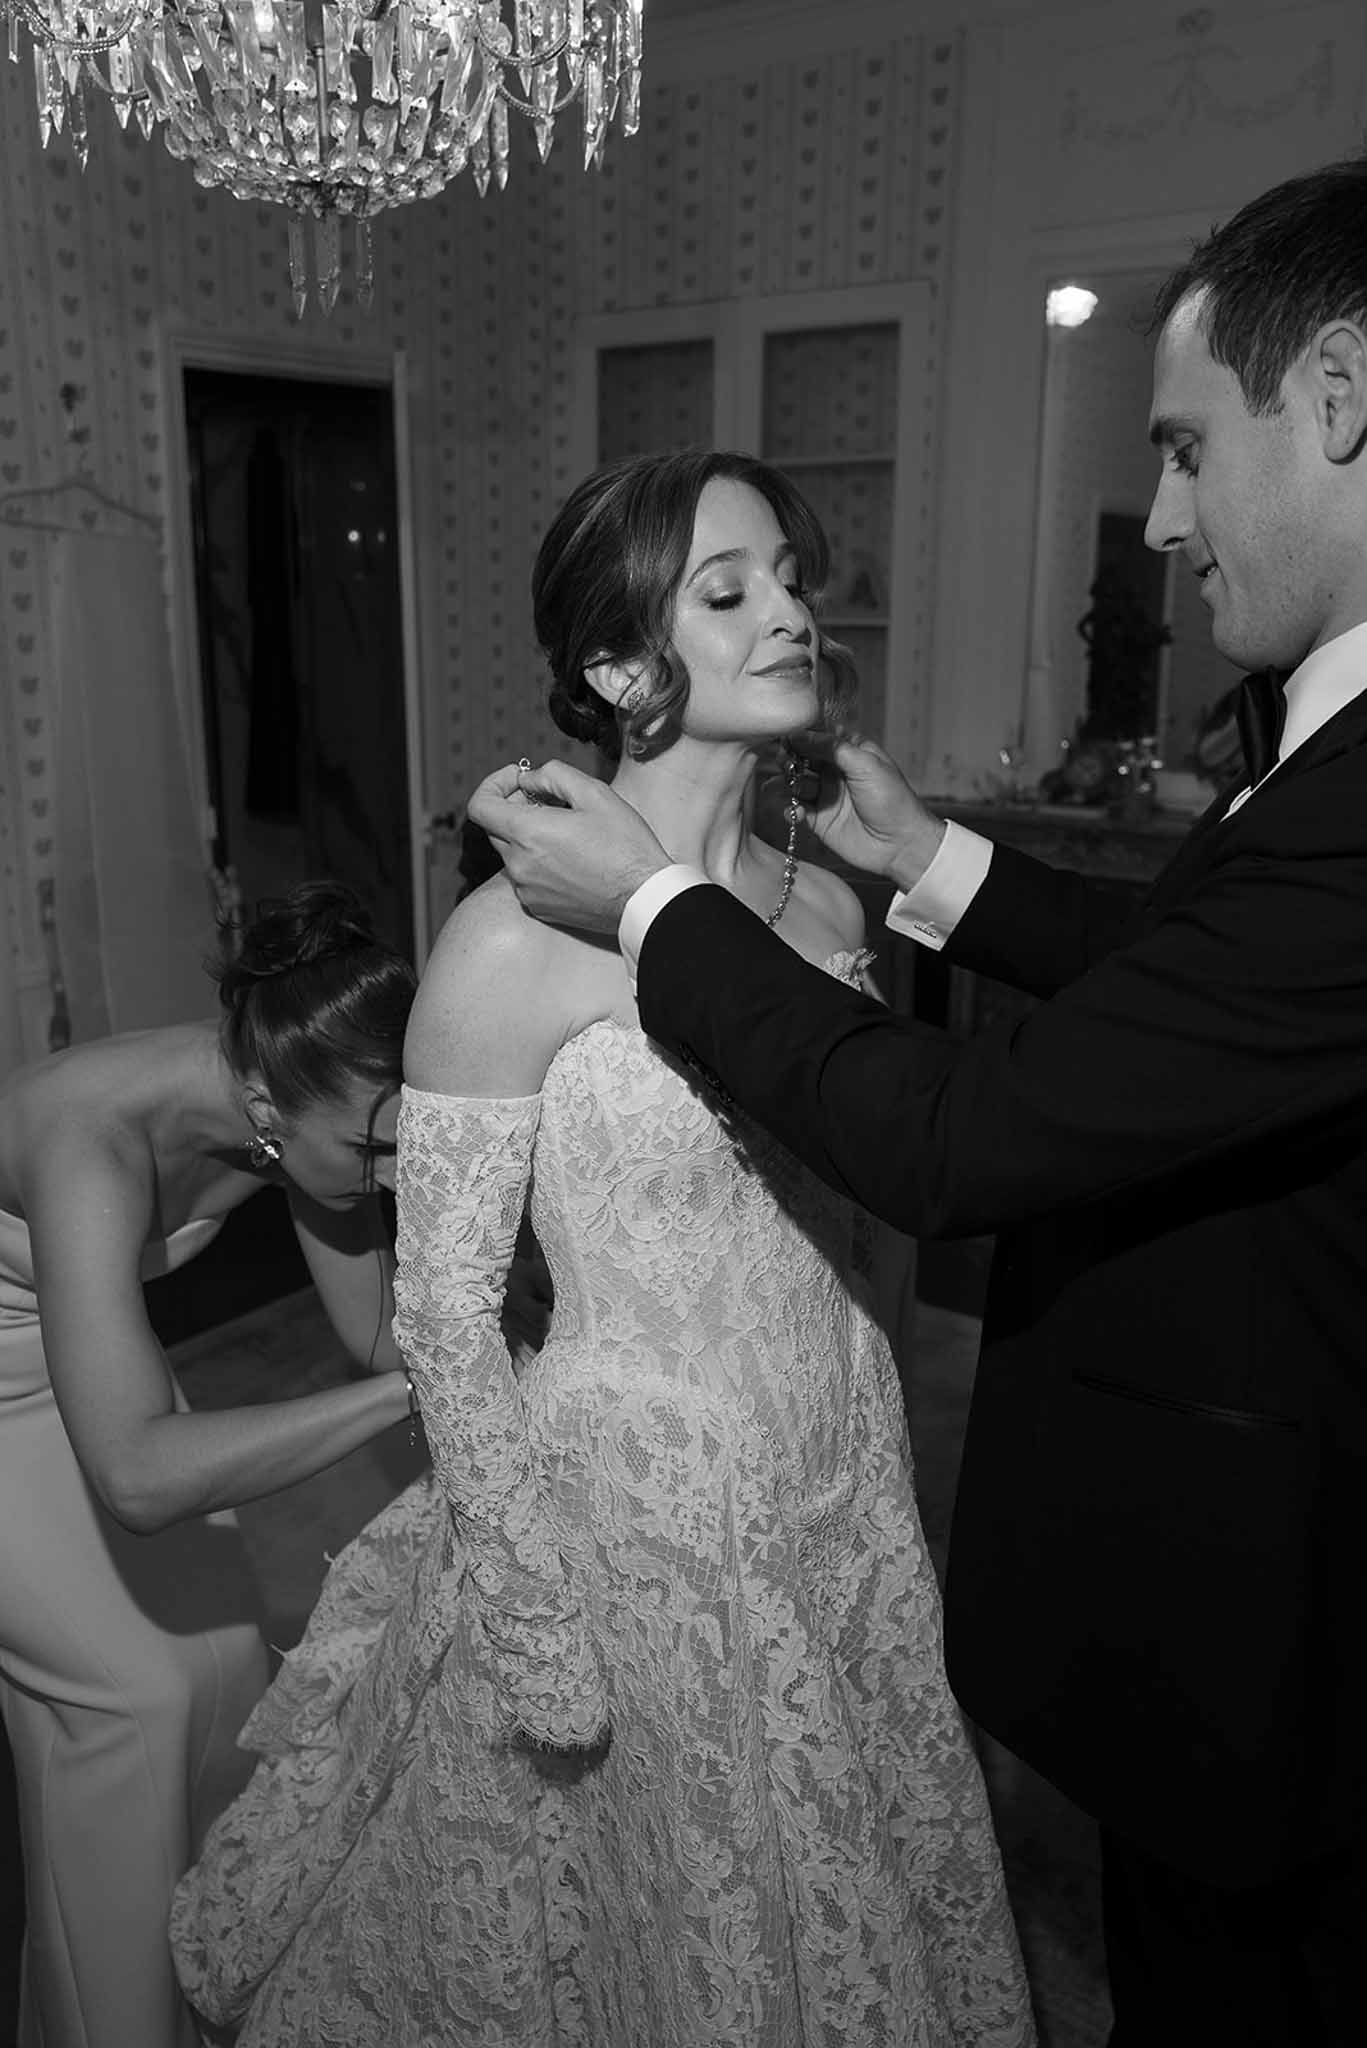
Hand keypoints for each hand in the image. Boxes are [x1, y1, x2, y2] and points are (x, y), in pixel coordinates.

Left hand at [467, 759, 671, 933]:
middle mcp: (519, 865)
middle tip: (549, 801)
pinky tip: (572, 860)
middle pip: (495, 828)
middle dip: (515, 808)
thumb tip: (528, 780)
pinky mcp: (538, 907)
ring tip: (568, 832)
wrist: (644, 898)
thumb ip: (552, 775)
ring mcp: (526, 889)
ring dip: (530, 837)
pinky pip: (526, 878)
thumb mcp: (595, 793)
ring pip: (513, 853)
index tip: (518, 780)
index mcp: (528, 833)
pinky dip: (539, 863)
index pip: (479, 806)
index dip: (493, 785)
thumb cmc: (626, 846)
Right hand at [796, 733, 945, 888]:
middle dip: (789, 757)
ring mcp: (825, 795)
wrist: (900, 843)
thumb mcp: (866, 764)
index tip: (785, 735)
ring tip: (791, 788)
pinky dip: (790, 809)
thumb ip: (832, 747)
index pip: (819, 735)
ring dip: (787, 783)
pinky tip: (797, 812)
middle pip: (801, 757)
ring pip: (794, 782)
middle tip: (784, 761)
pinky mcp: (818, 820)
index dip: (801, 734)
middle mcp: (835, 770)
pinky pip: (794, 810)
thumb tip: (800, 735)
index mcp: (850, 751)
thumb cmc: (892, 799)